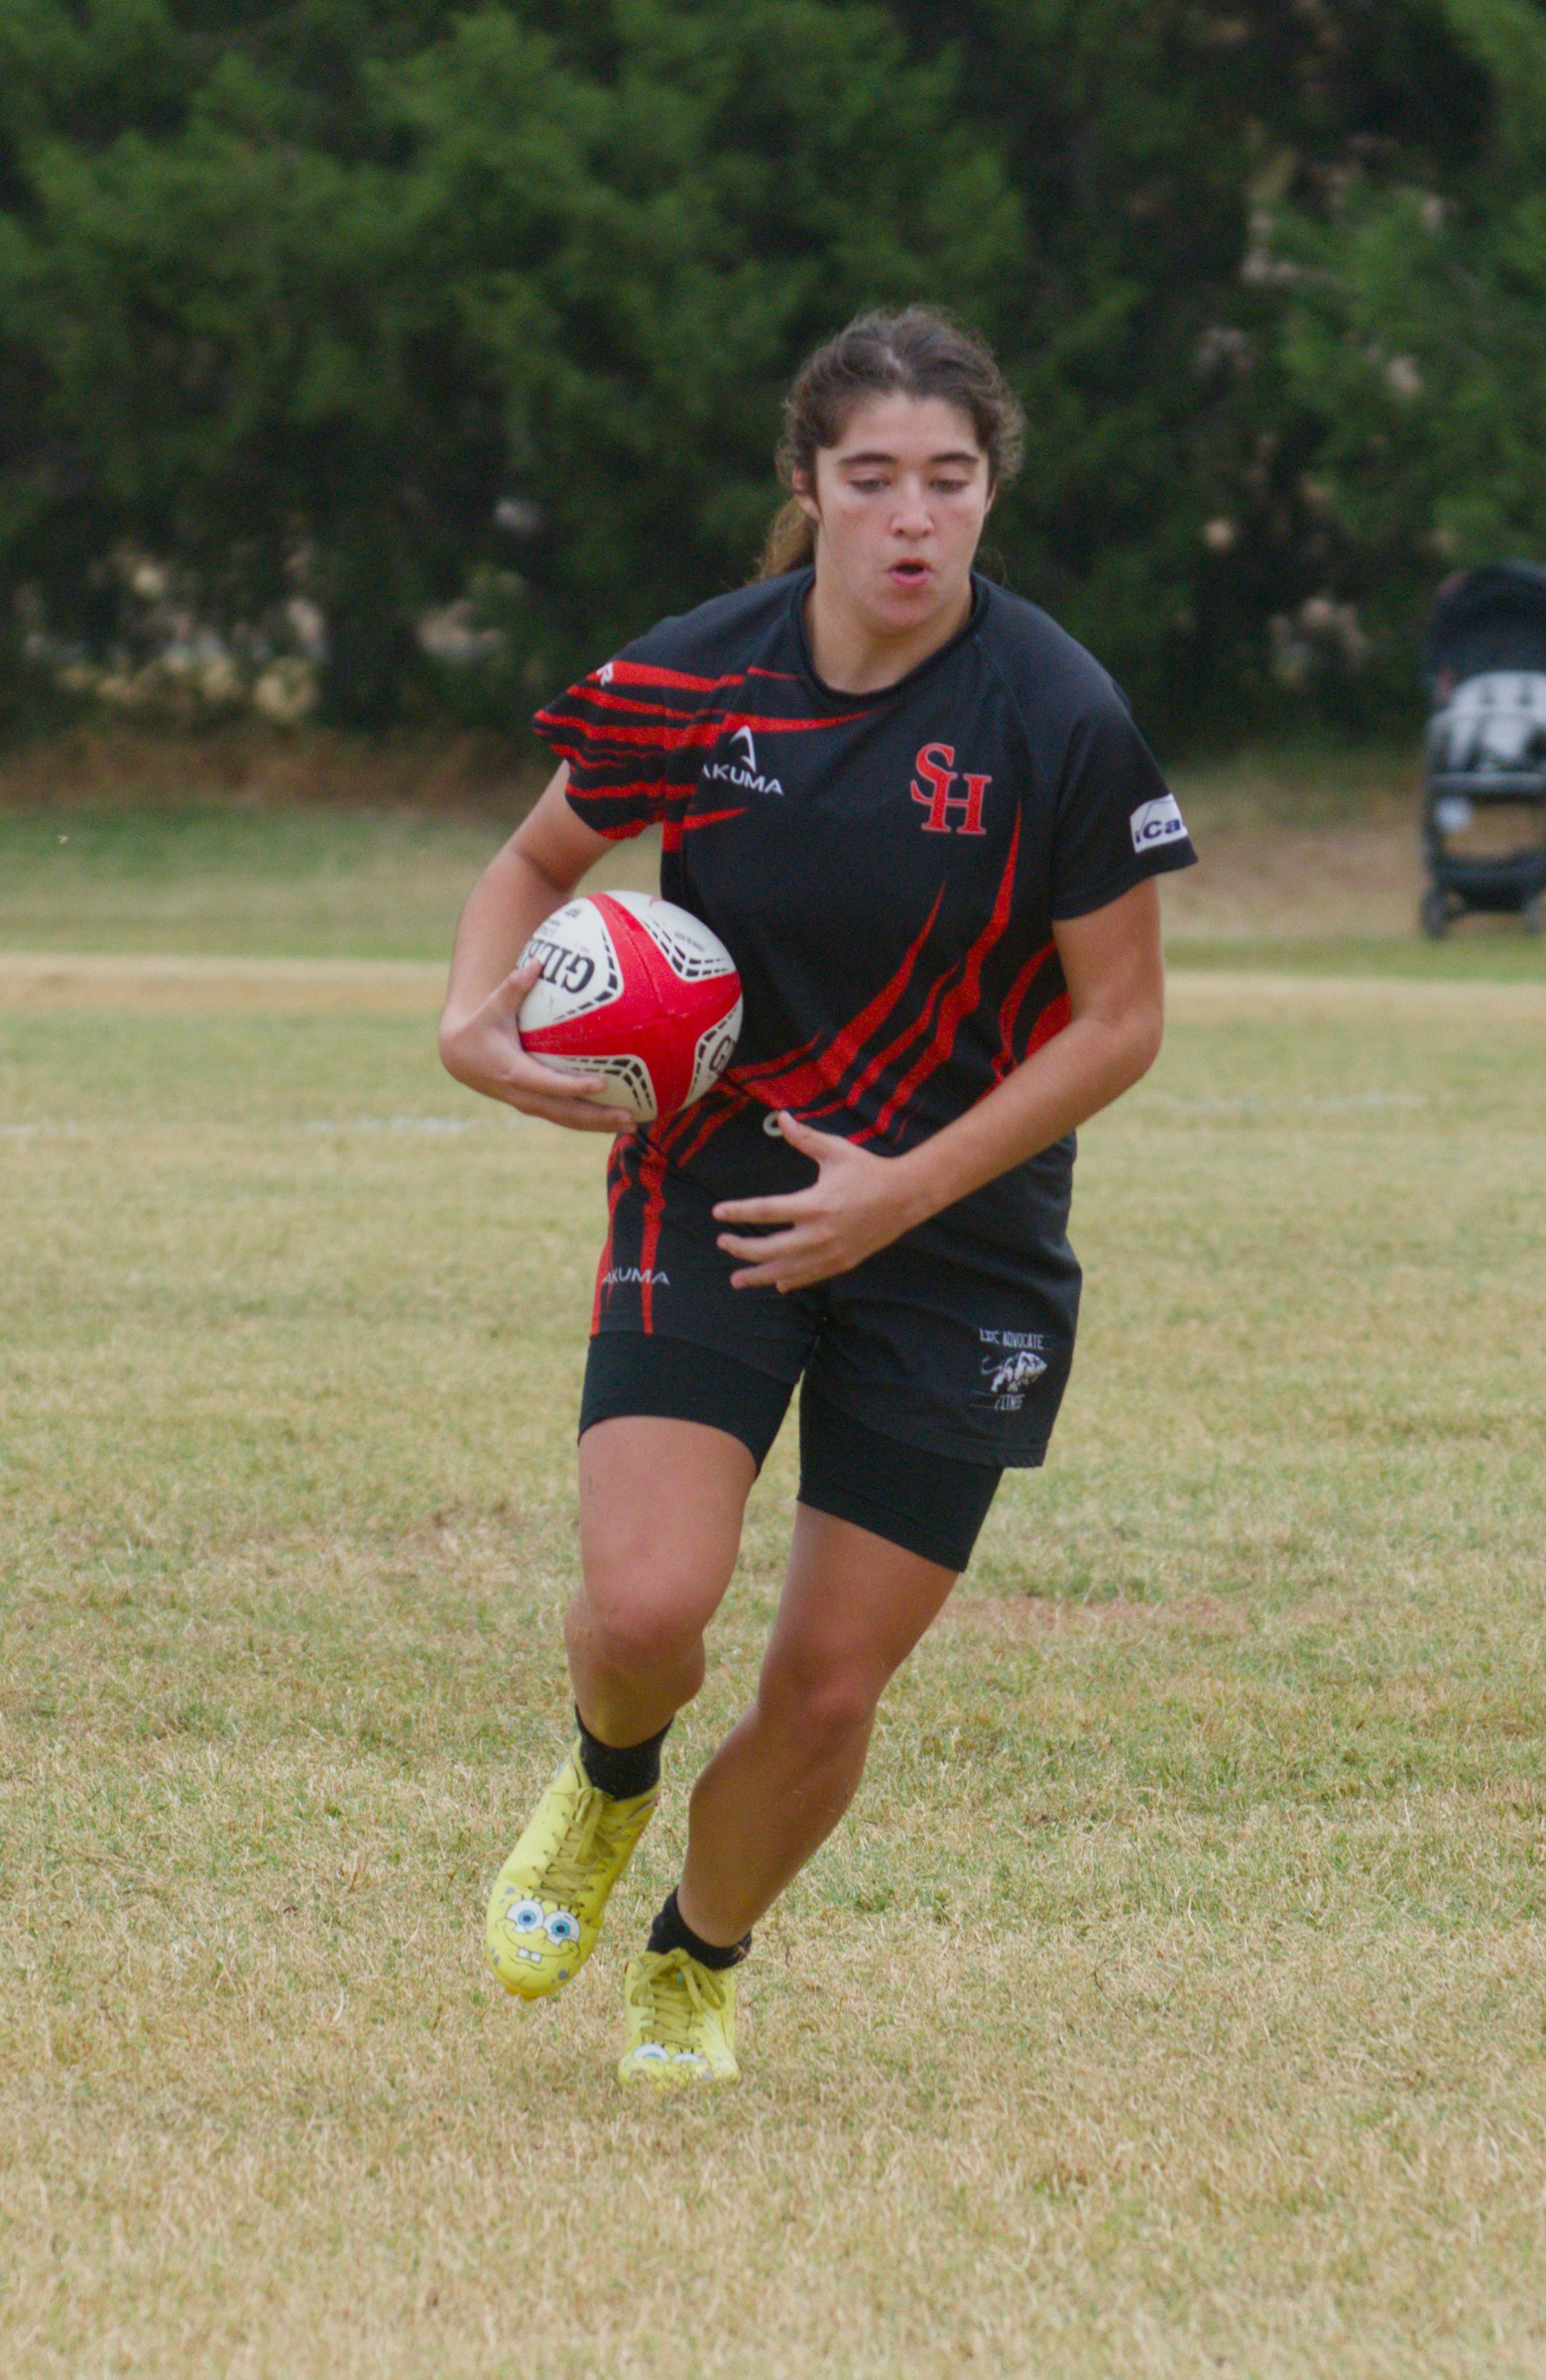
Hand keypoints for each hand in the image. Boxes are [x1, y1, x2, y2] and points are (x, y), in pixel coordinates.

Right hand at [438, 959, 634, 1131]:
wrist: (460, 1058)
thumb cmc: (481, 1026)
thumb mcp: (493, 1006)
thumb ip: (514, 986)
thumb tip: (537, 961)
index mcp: (514, 1071)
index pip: (548, 1084)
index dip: (574, 1086)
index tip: (602, 1084)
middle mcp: (523, 1094)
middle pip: (565, 1113)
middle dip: (597, 1117)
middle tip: (629, 1118)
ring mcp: (529, 1104)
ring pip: (568, 1120)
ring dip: (599, 1125)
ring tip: (632, 1125)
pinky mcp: (535, 1106)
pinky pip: (565, 1117)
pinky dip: (591, 1121)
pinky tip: (617, 1118)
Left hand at [713, 1113, 920, 1290]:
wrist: (906, 1197)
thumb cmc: (868, 1170)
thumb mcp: (836, 1150)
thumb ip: (805, 1138)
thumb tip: (781, 1117)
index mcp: (815, 1204)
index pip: (766, 1210)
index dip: (738, 1212)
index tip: (718, 1213)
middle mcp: (820, 1233)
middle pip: (770, 1248)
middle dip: (741, 1248)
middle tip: (722, 1244)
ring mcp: (831, 1252)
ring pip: (787, 1271)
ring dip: (759, 1275)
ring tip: (736, 1279)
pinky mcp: (842, 1262)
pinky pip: (810, 1276)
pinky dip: (791, 1281)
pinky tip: (776, 1284)